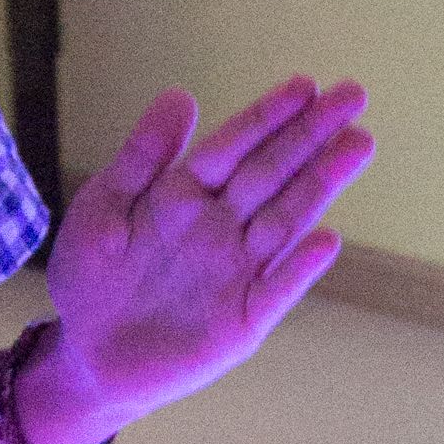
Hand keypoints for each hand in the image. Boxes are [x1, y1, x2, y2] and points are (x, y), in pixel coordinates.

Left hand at [34, 75, 374, 442]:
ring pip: (286, 220)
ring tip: (358, 144)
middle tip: (353, 95)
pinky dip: (300, 268)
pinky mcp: (242, 321)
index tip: (305, 84)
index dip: (268, 116)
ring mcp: (237, 272)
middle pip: (273, 173)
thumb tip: (182, 94)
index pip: (235, 146)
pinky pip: (277, 291)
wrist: (86, 358)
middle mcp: (221, 228)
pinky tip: (327, 240)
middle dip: (313, 134)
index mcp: (186, 195)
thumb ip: (142, 155)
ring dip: (321, 184)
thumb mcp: (101, 207)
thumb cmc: (89, 280)